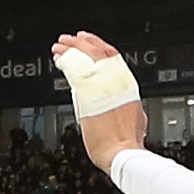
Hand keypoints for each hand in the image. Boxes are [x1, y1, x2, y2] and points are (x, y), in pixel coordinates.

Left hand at [51, 30, 146, 169]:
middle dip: (82, 43)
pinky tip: (58, 60)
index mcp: (127, 85)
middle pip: (97, 52)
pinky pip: (75, 72)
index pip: (112, 56)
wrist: (122, 154)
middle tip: (69, 39)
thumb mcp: (134, 116)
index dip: (98, 44)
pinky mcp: (87, 96)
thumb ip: (124, 103)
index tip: (87, 39)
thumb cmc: (127, 143)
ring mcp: (102, 87)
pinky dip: (65, 63)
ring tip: (60, 46)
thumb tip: (120, 102)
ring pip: (84, 58)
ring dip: (70, 50)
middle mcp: (116, 82)